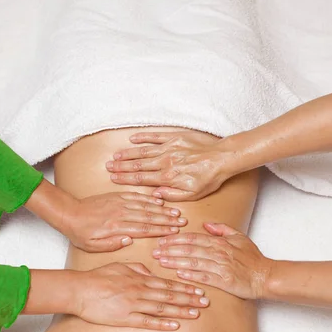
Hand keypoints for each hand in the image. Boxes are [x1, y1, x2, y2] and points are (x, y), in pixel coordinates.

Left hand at [62, 192, 187, 251]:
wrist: (69, 213)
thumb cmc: (81, 233)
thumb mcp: (93, 246)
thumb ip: (112, 244)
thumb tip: (129, 240)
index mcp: (116, 227)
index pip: (144, 229)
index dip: (161, 230)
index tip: (174, 231)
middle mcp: (120, 213)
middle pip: (149, 216)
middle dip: (167, 220)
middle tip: (182, 222)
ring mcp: (119, 203)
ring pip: (145, 206)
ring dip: (162, 209)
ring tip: (176, 212)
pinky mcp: (117, 196)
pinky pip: (136, 196)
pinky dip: (149, 198)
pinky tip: (159, 201)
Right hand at [75, 262, 209, 329]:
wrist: (80, 290)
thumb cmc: (98, 277)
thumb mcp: (120, 266)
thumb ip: (138, 269)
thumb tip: (152, 272)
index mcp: (139, 278)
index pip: (167, 283)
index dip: (184, 287)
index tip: (198, 289)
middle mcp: (140, 291)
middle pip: (169, 295)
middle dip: (189, 298)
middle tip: (206, 301)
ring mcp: (133, 305)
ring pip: (162, 307)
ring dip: (180, 310)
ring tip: (196, 312)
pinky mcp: (125, 318)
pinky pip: (147, 321)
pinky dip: (162, 323)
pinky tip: (175, 325)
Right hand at [106, 131, 234, 200]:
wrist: (222, 158)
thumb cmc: (209, 178)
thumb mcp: (193, 195)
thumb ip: (172, 195)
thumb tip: (155, 195)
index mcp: (168, 177)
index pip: (141, 178)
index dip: (125, 179)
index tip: (113, 179)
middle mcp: (165, 162)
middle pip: (138, 164)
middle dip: (121, 166)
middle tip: (108, 167)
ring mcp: (169, 148)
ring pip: (143, 151)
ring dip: (128, 153)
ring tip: (115, 156)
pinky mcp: (175, 137)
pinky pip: (155, 136)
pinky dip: (143, 137)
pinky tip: (132, 138)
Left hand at [152, 222, 272, 299]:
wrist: (265, 276)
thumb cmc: (253, 258)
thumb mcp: (239, 237)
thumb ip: (221, 229)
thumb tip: (205, 224)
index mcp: (220, 242)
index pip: (193, 238)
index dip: (176, 239)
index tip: (162, 240)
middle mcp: (219, 253)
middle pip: (189, 249)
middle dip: (170, 249)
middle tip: (155, 251)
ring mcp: (221, 267)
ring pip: (193, 262)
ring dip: (175, 261)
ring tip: (161, 261)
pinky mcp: (224, 281)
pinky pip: (204, 277)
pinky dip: (191, 275)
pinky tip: (178, 274)